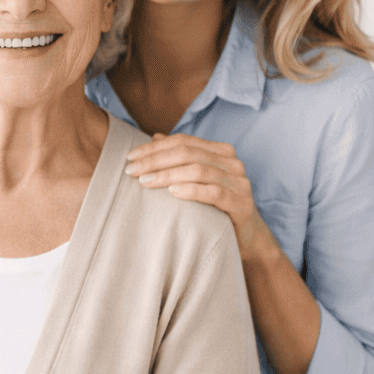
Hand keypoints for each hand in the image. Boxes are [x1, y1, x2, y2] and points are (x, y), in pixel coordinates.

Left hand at [123, 133, 271, 260]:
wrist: (244, 236)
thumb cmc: (214, 205)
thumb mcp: (196, 180)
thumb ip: (179, 158)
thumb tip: (154, 136)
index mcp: (220, 152)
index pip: (183, 141)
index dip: (154, 147)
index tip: (130, 157)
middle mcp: (232, 163)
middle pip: (188, 153)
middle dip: (155, 161)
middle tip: (131, 171)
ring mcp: (239, 183)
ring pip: (199, 170)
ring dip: (167, 175)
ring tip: (145, 182)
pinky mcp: (242, 204)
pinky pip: (214, 193)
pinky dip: (191, 190)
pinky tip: (172, 192)